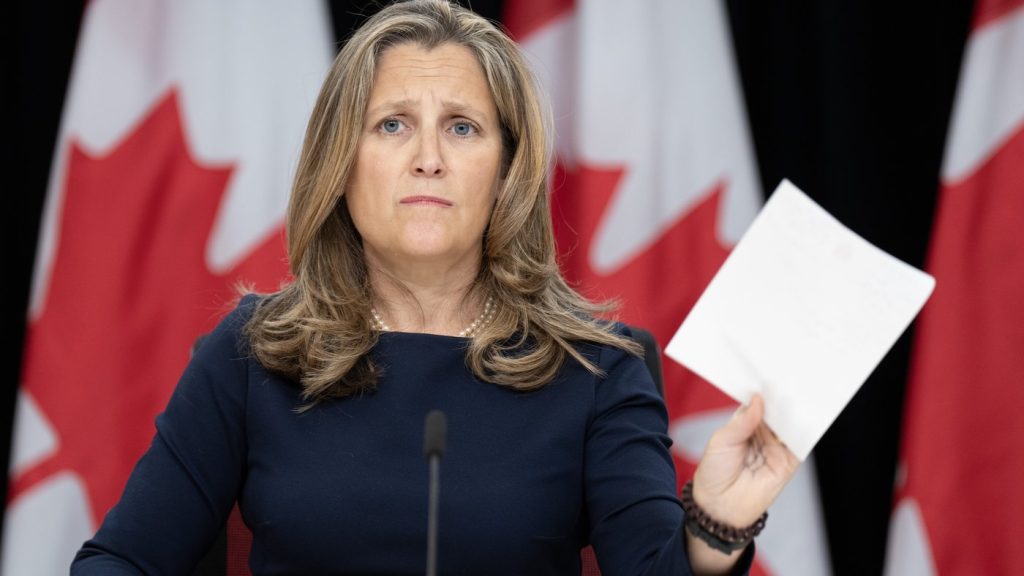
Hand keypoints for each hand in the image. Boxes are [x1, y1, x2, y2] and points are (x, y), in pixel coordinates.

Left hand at [691, 393, 798, 527]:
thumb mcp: (722, 441)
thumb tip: (758, 399)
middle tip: (789, 380)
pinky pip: (799, 445)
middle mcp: (763, 434)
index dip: (765, 392)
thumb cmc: (714, 472)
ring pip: (790, 426)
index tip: (771, 375)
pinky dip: (804, 433)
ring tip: (799, 394)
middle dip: (783, 399)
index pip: (759, 404)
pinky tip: (805, 420)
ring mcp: (776, 448)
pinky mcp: (787, 463)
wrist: (719, 506)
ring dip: (795, 413)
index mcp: (745, 425)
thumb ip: (742, 422)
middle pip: (777, 413)